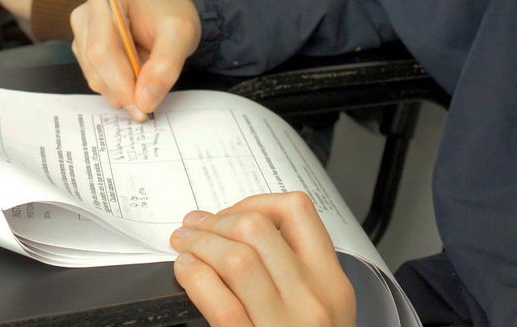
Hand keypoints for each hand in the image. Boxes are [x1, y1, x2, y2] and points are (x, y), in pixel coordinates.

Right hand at [69, 0, 199, 120]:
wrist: (166, 18)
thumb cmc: (171, 18)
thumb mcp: (181, 35)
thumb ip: (165, 65)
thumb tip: (144, 100)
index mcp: (105, 1)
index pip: (101, 50)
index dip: (120, 82)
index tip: (143, 104)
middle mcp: (85, 16)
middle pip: (95, 67)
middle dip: (123, 90)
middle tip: (150, 101)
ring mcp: (82, 36)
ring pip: (95, 78)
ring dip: (122, 91)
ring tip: (147, 76)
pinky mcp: (84, 53)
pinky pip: (98, 81)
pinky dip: (118, 89)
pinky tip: (135, 77)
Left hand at [170, 193, 355, 326]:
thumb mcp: (325, 313)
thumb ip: (298, 276)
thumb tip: (245, 239)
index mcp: (332, 284)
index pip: (298, 212)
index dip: (256, 202)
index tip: (234, 213)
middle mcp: (312, 299)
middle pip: (258, 227)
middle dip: (217, 219)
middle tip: (196, 226)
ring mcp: (284, 324)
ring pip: (236, 257)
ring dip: (199, 242)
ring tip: (184, 245)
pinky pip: (218, 299)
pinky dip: (194, 276)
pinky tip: (185, 272)